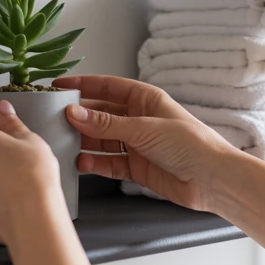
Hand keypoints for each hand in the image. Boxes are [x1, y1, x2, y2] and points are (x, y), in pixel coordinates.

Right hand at [56, 75, 239, 211]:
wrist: (212, 179)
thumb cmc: (189, 144)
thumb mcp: (144, 128)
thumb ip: (107, 124)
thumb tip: (73, 113)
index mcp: (145, 99)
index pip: (107, 87)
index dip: (83, 85)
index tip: (57, 86)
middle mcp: (139, 119)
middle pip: (101, 114)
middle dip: (78, 117)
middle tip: (52, 119)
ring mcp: (138, 144)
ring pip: (102, 140)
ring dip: (84, 141)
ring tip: (60, 142)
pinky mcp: (137, 168)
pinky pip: (109, 163)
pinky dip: (95, 163)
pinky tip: (80, 162)